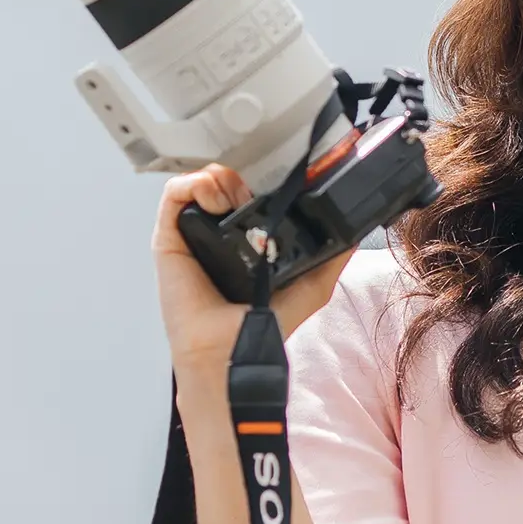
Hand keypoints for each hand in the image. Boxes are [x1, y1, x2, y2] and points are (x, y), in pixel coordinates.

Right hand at [154, 164, 354, 371]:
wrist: (230, 350)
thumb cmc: (263, 325)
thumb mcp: (312, 286)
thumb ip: (333, 257)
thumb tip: (354, 231)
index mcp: (244, 240)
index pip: (249, 191)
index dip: (262, 177)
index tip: (280, 176)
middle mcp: (216, 233)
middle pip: (225, 179)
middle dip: (244, 173)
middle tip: (259, 189)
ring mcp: (192, 233)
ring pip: (201, 179)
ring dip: (223, 177)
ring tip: (238, 198)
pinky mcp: (168, 236)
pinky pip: (175, 192)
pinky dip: (196, 183)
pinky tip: (218, 200)